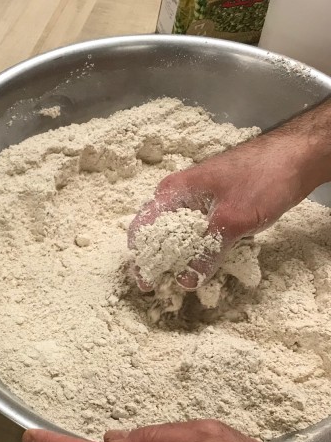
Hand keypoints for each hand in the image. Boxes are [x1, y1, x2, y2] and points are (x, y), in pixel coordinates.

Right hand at [128, 98, 330, 290]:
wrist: (299, 155)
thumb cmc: (263, 177)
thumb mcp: (234, 220)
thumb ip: (208, 252)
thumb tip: (186, 281)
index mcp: (172, 191)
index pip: (143, 229)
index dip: (142, 259)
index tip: (148, 284)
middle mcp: (177, 194)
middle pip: (158, 233)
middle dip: (160, 261)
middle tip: (165, 286)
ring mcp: (195, 199)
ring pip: (179, 234)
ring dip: (181, 256)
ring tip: (186, 279)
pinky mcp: (213, 204)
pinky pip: (196, 231)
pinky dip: (199, 248)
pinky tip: (207, 263)